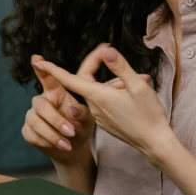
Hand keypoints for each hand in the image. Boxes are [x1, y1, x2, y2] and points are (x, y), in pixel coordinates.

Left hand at [23, 43, 139, 165]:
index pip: (70, 80)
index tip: (40, 63)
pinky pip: (104, 103)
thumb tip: (106, 51)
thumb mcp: (138, 86)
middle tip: (106, 52)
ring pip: (98, 92)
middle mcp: (95, 108)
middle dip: (94, 66)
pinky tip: (132, 94)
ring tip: (137, 79)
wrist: (155, 143)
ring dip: (111, 82)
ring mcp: (100, 117)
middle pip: (86, 82)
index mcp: (98, 97)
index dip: (54, 70)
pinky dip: (113, 93)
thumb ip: (120, 67)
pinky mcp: (107, 123)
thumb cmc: (149, 115)